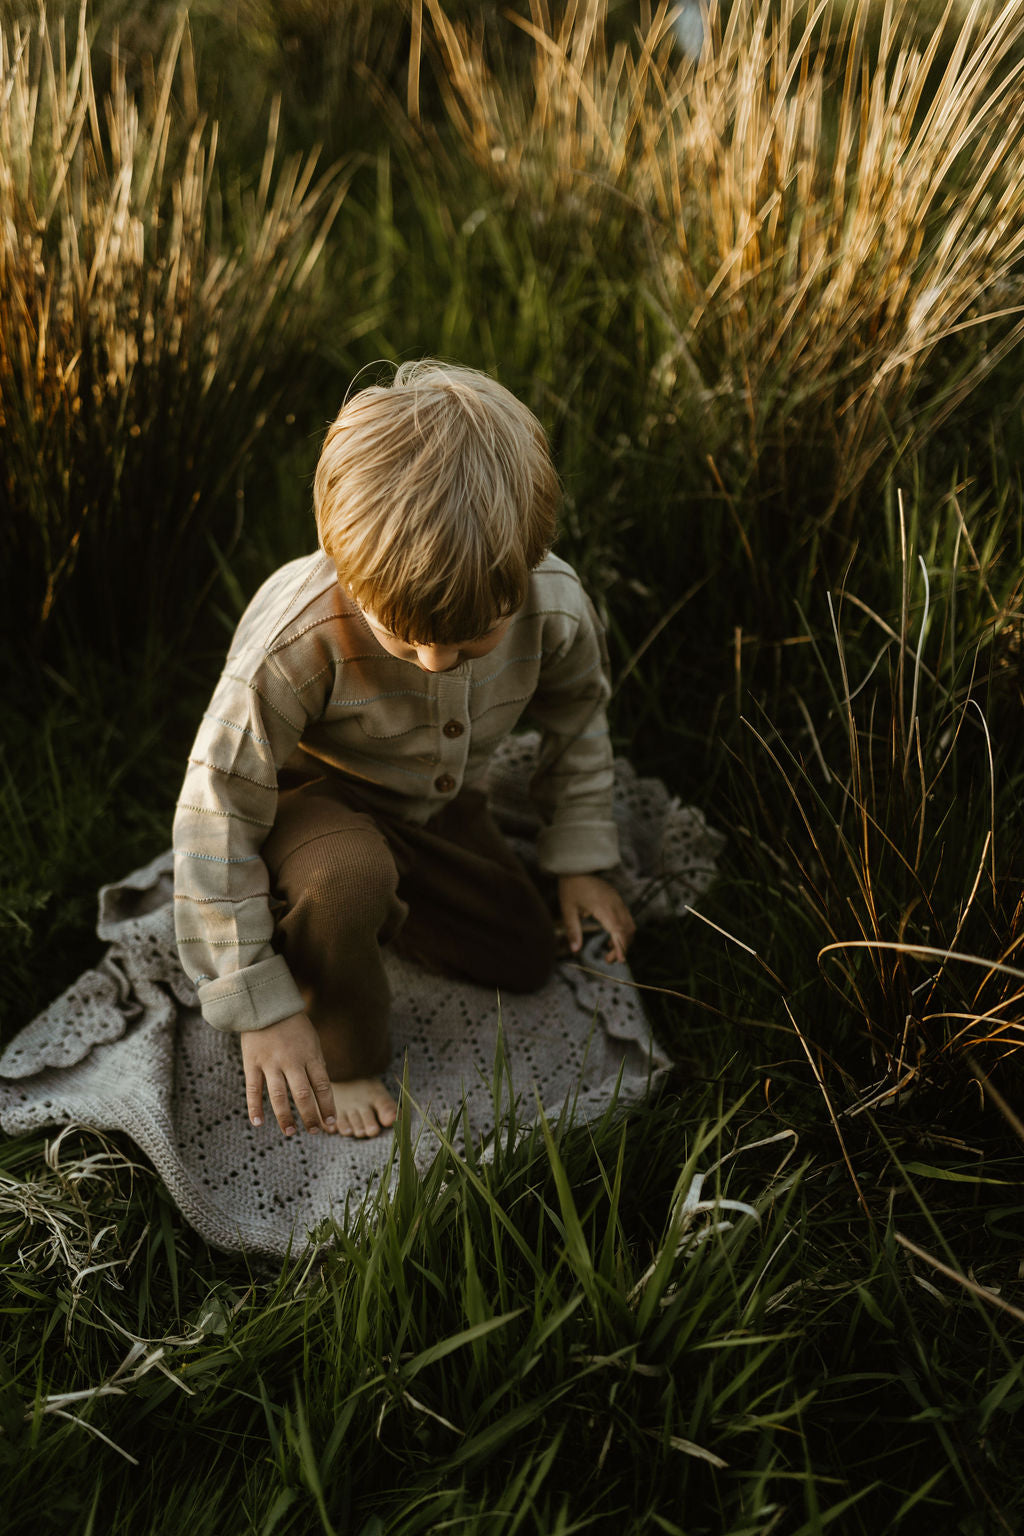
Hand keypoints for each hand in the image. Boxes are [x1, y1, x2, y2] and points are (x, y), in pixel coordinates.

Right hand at [240, 1012, 337, 1136]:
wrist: (266, 1005)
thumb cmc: (294, 1027)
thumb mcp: (312, 1041)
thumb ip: (316, 1065)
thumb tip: (322, 1093)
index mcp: (309, 1055)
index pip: (322, 1086)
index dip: (327, 1106)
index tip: (331, 1122)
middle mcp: (291, 1060)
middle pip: (302, 1094)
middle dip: (310, 1116)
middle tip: (314, 1131)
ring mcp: (270, 1062)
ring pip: (278, 1096)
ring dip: (285, 1117)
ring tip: (291, 1132)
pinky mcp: (252, 1063)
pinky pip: (253, 1089)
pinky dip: (254, 1108)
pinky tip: (258, 1123)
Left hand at [557, 873, 635, 963]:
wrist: (577, 867)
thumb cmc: (571, 888)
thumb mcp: (567, 910)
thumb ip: (572, 930)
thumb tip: (575, 950)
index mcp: (603, 907)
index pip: (618, 930)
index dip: (621, 946)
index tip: (620, 960)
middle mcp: (615, 904)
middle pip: (627, 930)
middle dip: (622, 947)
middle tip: (608, 960)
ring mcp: (618, 901)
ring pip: (629, 925)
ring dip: (624, 940)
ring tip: (609, 951)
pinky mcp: (617, 900)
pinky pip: (626, 918)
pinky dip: (622, 931)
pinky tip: (610, 938)